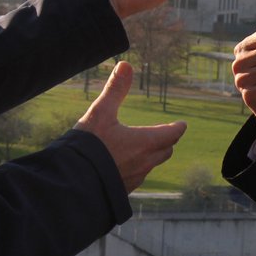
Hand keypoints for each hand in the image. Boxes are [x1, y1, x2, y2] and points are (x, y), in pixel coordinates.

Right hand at [74, 61, 186, 191]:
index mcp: (144, 142)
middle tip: (166, 135)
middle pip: (165, 151)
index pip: (171, 134)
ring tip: (144, 149)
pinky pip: (137, 178)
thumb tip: (126, 64)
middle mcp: (144, 162)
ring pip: (151, 166)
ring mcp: (134, 179)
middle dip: (167, 141)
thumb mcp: (100, 113)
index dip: (177, 128)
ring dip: (152, 156)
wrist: (73, 183)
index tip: (181, 124)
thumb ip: (115, 90)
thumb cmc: (89, 146)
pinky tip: (124, 167)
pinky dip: (137, 168)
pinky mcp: (123, 190)